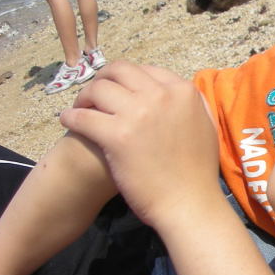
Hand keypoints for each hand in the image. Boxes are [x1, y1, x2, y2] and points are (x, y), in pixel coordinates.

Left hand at [59, 61, 219, 229]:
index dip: (128, 78)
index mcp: (184, 93)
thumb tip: (176, 93)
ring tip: (80, 109)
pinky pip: (82, 116)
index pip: (147, 70)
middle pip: (120, 71)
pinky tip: (68, 122)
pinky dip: (71, 117)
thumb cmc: (198, 173)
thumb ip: (191, 106)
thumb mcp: (206, 128)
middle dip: (103, 79)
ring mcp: (139, 114)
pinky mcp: (117, 136)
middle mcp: (162, 96)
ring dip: (84, 96)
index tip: (118, 90)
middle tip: (94, 94)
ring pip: (98, 89)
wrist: (189, 204)